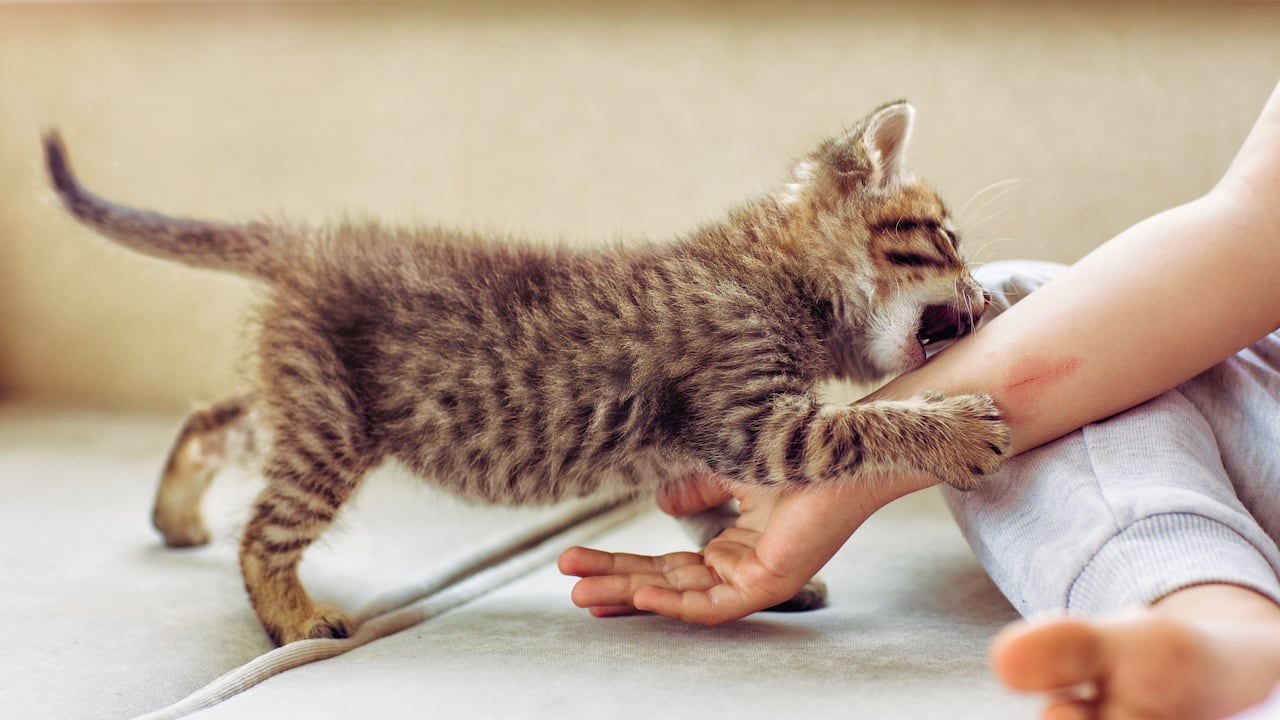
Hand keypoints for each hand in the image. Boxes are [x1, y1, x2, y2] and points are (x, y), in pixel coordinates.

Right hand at [559, 471, 933, 624]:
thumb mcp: (727, 470)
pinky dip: (676, 602)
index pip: (667, 566)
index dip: (621, 565)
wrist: (847, 446)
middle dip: (614, 583)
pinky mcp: (775, 580)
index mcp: (734, 546)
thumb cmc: (798, 455)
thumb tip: (660, 506)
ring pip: (683, 598)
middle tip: (569, 581)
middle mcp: (743, 565)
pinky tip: (640, 595)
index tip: (577, 562)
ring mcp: (758, 576)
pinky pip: (717, 604)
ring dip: (632, 596)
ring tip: (586, 593)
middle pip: (666, 584)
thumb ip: (696, 489)